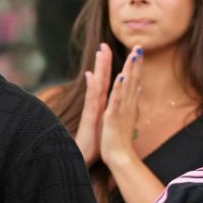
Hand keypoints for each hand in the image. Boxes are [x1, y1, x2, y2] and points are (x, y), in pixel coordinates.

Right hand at [73, 43, 111, 165]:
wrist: (84, 158)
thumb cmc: (95, 143)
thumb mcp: (105, 124)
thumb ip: (108, 111)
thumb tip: (118, 101)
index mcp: (101, 105)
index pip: (106, 82)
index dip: (109, 67)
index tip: (111, 51)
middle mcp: (95, 104)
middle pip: (100, 79)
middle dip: (103, 62)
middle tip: (105, 44)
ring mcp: (91, 109)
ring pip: (96, 85)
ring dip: (98, 69)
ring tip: (100, 53)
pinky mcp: (89, 118)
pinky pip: (92, 100)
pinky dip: (92, 87)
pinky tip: (92, 76)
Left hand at [100, 45, 142, 167]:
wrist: (119, 156)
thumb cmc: (121, 138)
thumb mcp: (128, 116)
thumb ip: (134, 102)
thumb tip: (140, 89)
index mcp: (128, 104)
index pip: (133, 81)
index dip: (136, 66)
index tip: (138, 51)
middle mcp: (127, 104)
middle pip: (132, 80)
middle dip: (135, 63)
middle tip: (139, 46)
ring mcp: (121, 109)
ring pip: (127, 86)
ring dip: (129, 70)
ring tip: (132, 55)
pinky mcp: (113, 115)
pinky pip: (117, 99)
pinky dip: (120, 87)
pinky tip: (121, 76)